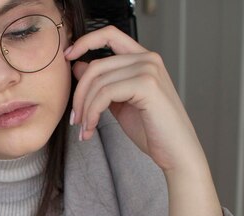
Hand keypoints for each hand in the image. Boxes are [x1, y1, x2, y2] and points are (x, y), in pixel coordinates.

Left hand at [65, 26, 205, 174]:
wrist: (175, 153)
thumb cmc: (152, 131)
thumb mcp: (120, 104)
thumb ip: (103, 84)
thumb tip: (79, 66)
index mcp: (144, 59)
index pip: (110, 35)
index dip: (86, 41)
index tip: (67, 56)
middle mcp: (148, 59)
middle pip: (97, 65)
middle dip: (79, 94)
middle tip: (74, 120)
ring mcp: (148, 69)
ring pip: (98, 82)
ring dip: (85, 109)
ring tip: (84, 130)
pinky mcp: (146, 85)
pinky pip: (105, 94)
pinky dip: (92, 114)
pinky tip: (91, 130)